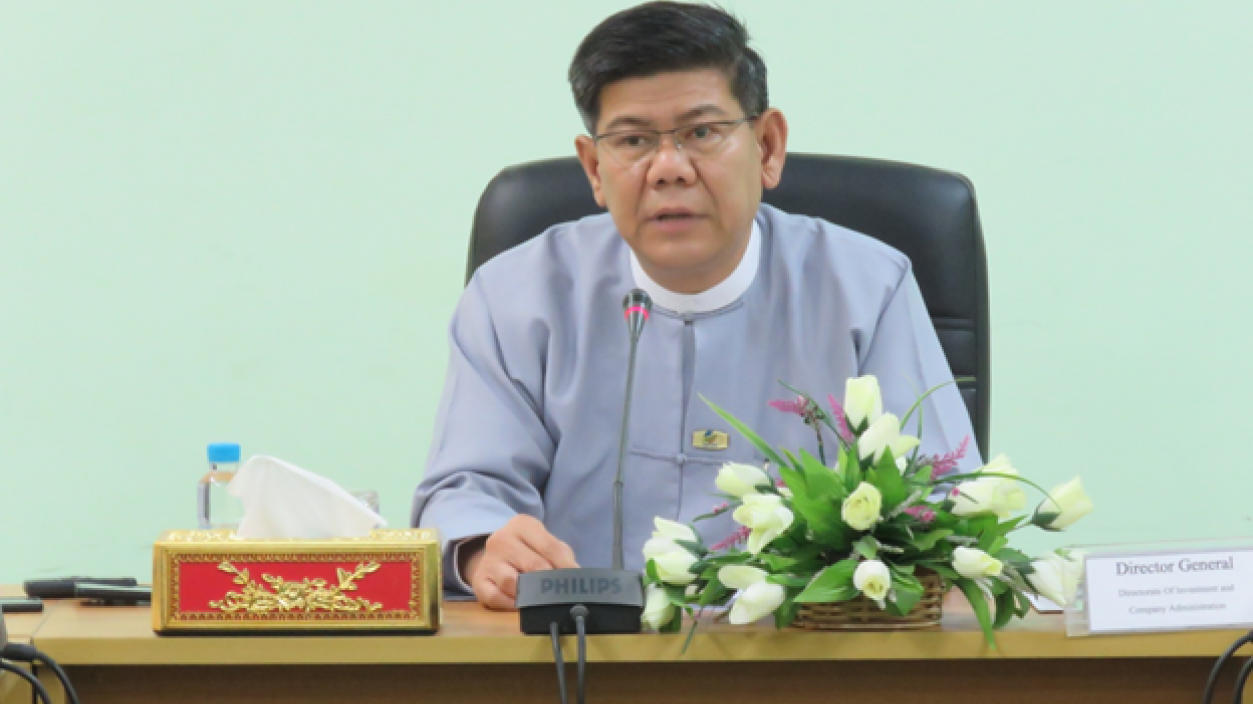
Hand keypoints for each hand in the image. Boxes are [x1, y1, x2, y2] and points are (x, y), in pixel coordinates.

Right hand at [462, 515, 578, 609]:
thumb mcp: (545, 544)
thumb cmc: (529, 550)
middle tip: (562, 595)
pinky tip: (519, 605)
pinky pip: (495, 598)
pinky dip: (510, 605)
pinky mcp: (478, 580)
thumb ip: (562, 557)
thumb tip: (575, 577)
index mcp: (523, 525)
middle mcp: (502, 539)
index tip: (577, 582)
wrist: (496, 555)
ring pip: (512, 583)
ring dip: (529, 595)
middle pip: (535, 566)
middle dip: (550, 583)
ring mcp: (488, 560)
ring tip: (539, 599)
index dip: (567, 567)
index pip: (550, 548)